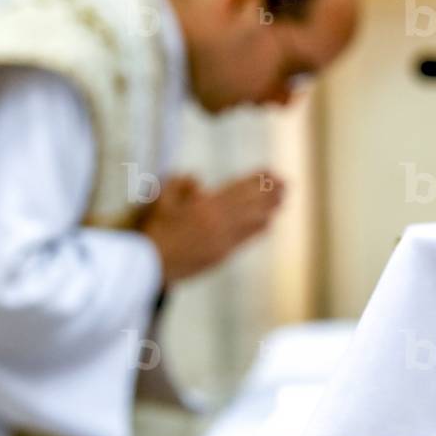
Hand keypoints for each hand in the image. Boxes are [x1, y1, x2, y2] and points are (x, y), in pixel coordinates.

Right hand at [139, 170, 284, 282]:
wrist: (150, 264)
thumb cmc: (154, 230)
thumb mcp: (161, 199)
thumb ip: (178, 184)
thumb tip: (196, 178)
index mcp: (205, 206)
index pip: (238, 189)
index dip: (256, 180)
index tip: (269, 171)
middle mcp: (219, 223)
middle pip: (250, 204)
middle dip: (269, 192)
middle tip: (286, 183)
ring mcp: (222, 241)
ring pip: (252, 222)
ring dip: (269, 209)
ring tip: (283, 199)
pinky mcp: (221, 256)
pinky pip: (245, 239)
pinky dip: (258, 229)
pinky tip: (268, 223)